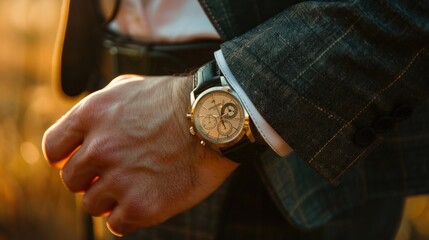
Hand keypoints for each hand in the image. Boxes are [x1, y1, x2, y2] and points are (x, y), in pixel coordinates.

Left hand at [42, 75, 237, 235]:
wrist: (216, 119)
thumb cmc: (176, 102)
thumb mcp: (128, 87)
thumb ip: (97, 109)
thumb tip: (80, 134)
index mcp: (93, 115)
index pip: (54, 149)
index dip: (64, 160)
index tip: (78, 164)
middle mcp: (100, 148)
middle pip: (72, 181)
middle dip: (91, 180)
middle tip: (116, 175)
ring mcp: (120, 179)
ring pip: (93, 205)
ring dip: (111, 199)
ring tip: (137, 186)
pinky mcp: (142, 206)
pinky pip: (117, 224)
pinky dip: (129, 216)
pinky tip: (147, 200)